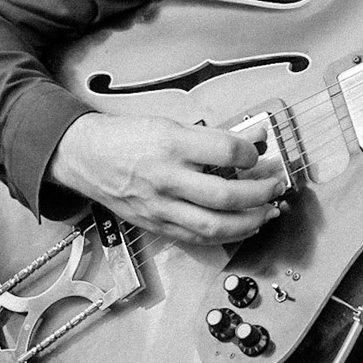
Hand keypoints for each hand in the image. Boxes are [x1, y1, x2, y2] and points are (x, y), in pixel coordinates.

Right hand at [46, 113, 286, 247]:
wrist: (85, 157)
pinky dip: (228, 235)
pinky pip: (198, 238)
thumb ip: (209, 138)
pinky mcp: (157, 225)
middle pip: (226, 196)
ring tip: (269, 211)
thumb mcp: (169, 124)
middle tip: (277, 186)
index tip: (259, 154)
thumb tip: (252, 144)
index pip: (227, 152)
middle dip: (261, 194)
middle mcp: (167, 178)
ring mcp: (161, 207)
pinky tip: (244, 227)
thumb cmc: (128, 137)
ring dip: (251, 221)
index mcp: (171, 145)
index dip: (252, 154)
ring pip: (215, 225)